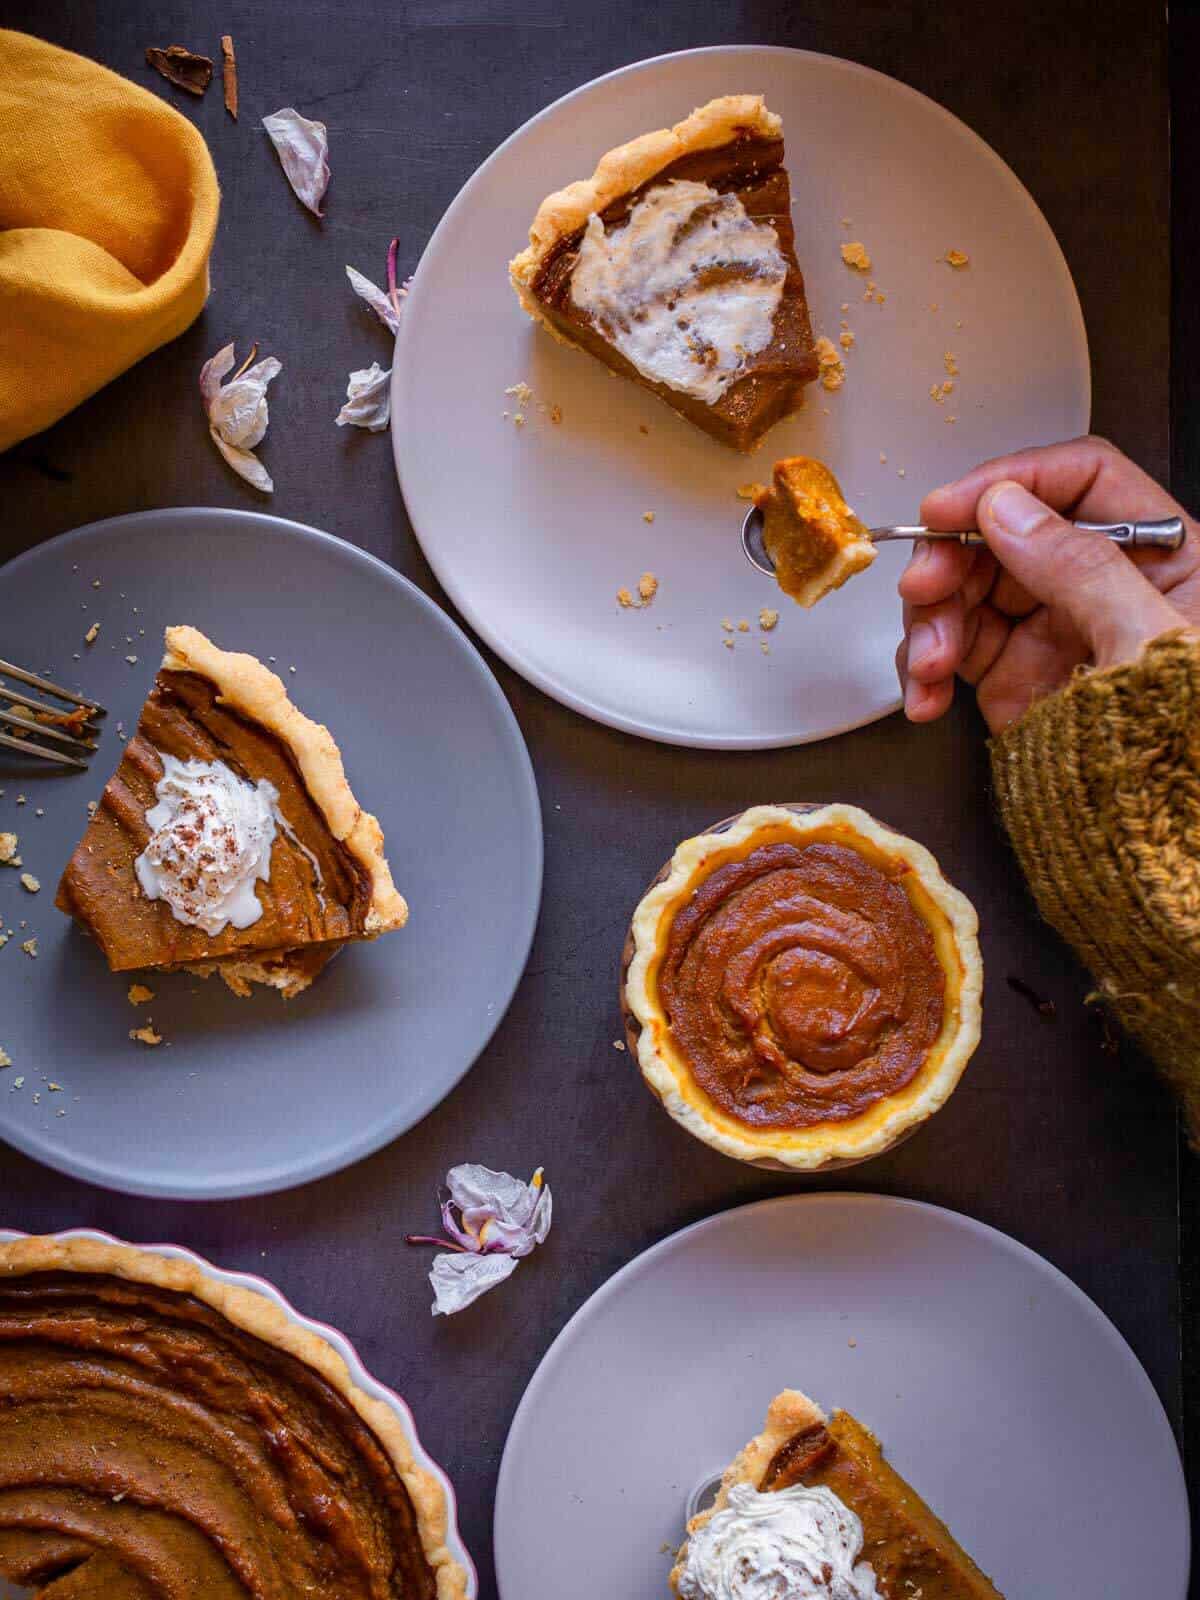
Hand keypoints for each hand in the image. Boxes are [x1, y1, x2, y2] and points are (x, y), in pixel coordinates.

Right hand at [896, 436, 1199, 733]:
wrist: (1170, 844)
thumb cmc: (1192, 742)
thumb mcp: (1151, 641)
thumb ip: (1080, 566)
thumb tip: (1004, 508)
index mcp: (1159, 554)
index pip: (1082, 479)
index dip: (1013, 479)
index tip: (952, 507)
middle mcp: (1098, 583)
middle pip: (1006, 531)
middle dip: (953, 558)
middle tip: (923, 589)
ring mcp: (1050, 630)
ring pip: (966, 590)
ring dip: (931, 622)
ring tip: (931, 668)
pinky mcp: (1011, 679)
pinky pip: (951, 653)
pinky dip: (925, 673)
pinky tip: (926, 700)